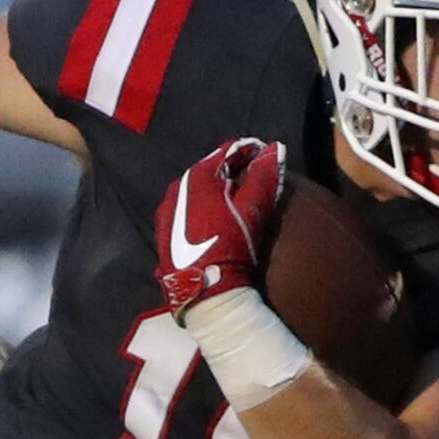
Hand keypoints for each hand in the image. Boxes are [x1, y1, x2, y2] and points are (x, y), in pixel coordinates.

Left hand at [154, 137, 282, 315]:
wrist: (205, 291)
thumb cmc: (231, 245)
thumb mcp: (253, 209)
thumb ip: (264, 175)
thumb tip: (275, 147)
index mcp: (197, 176)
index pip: (227, 151)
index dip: (249, 151)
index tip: (266, 158)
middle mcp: (176, 188)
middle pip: (209, 170)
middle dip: (231, 170)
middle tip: (252, 179)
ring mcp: (166, 212)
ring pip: (196, 190)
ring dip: (215, 190)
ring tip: (235, 201)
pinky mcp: (162, 233)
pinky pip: (186, 210)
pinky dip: (201, 208)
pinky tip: (214, 220)